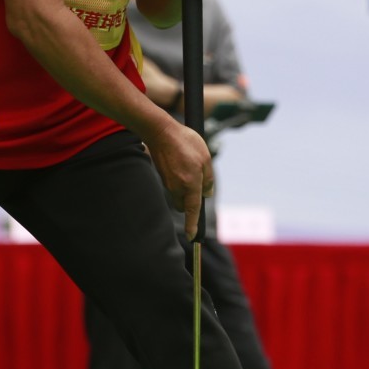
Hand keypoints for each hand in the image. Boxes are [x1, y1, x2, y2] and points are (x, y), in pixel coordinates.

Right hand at [148, 119, 214, 239]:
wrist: (160, 131)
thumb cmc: (185, 143)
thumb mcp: (206, 158)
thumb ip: (208, 178)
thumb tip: (207, 193)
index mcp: (190, 184)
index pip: (192, 211)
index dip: (192, 225)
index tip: (192, 237)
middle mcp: (177, 187)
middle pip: (184, 205)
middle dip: (190, 203)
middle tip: (199, 187)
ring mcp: (168, 182)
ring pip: (178, 195)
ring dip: (185, 189)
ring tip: (191, 168)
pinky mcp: (163, 175)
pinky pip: (173, 184)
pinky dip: (178, 180)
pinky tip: (181, 162)